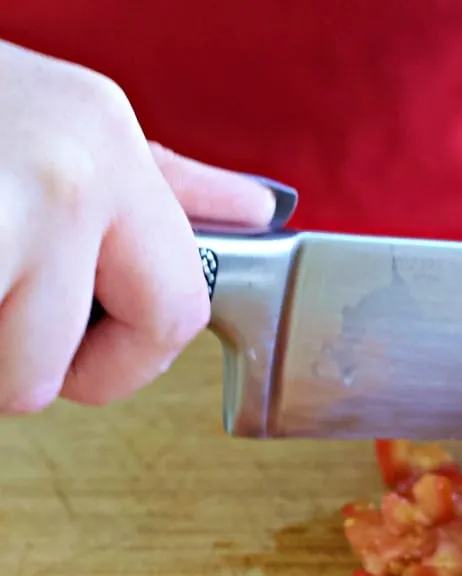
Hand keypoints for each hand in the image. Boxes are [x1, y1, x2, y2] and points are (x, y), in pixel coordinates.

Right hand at [0, 40, 280, 413]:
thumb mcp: (59, 127)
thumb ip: (160, 182)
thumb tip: (258, 207)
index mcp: (107, 139)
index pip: (180, 312)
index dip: (129, 359)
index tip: (84, 347)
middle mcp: (68, 167)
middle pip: (88, 368)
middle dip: (36, 375)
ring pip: (13, 382)